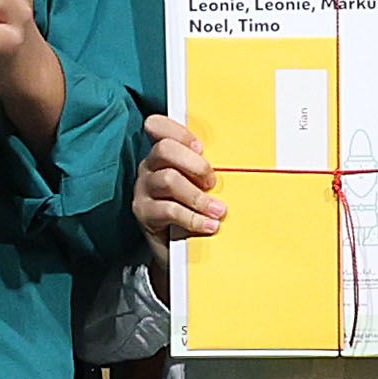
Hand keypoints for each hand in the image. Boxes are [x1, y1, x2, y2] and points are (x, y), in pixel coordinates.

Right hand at [133, 116, 218, 246]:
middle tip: (212, 182)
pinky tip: (208, 225)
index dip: (180, 133)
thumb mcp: (199, 185)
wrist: (177, 251)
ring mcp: (143, 190)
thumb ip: (204, 170)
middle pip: (164, 150)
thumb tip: (234, 162)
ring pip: (168, 180)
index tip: (201, 148)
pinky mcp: (143, 213)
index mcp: (162, 155)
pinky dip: (193, 218)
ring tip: (218, 210)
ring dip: (198, 196)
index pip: (158, 127)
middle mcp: (148, 168)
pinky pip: (169, 210)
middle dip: (195, 164)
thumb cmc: (192, 210)